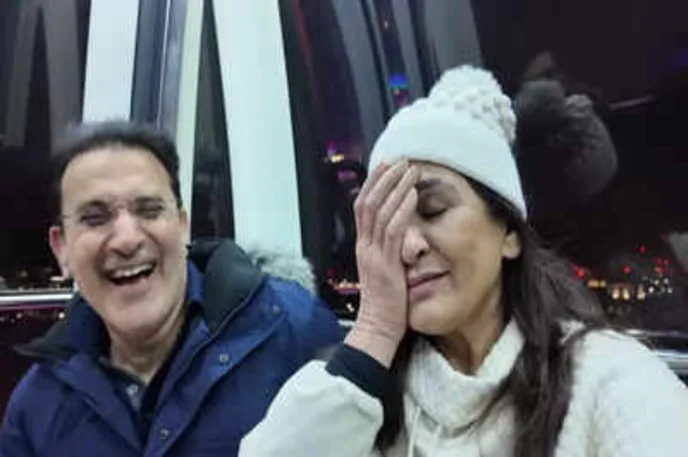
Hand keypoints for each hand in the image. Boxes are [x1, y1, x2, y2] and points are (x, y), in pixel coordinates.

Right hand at [346, 160, 418, 367]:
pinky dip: (402, 210)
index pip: (362, 207)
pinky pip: (393, 231)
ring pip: (380, 212)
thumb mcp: (385, 271)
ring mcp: (373, 255)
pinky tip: (413, 195)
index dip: (373, 184)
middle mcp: (365, 246)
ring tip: (410, 170)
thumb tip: (402, 235)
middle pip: (368, 203)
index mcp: (364, 246)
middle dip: (383, 179)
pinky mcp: (386, 265)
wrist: (377, 329)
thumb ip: (389, 251)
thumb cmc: (386, 304)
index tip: (386, 167)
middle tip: (399, 160)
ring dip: (396, 188)